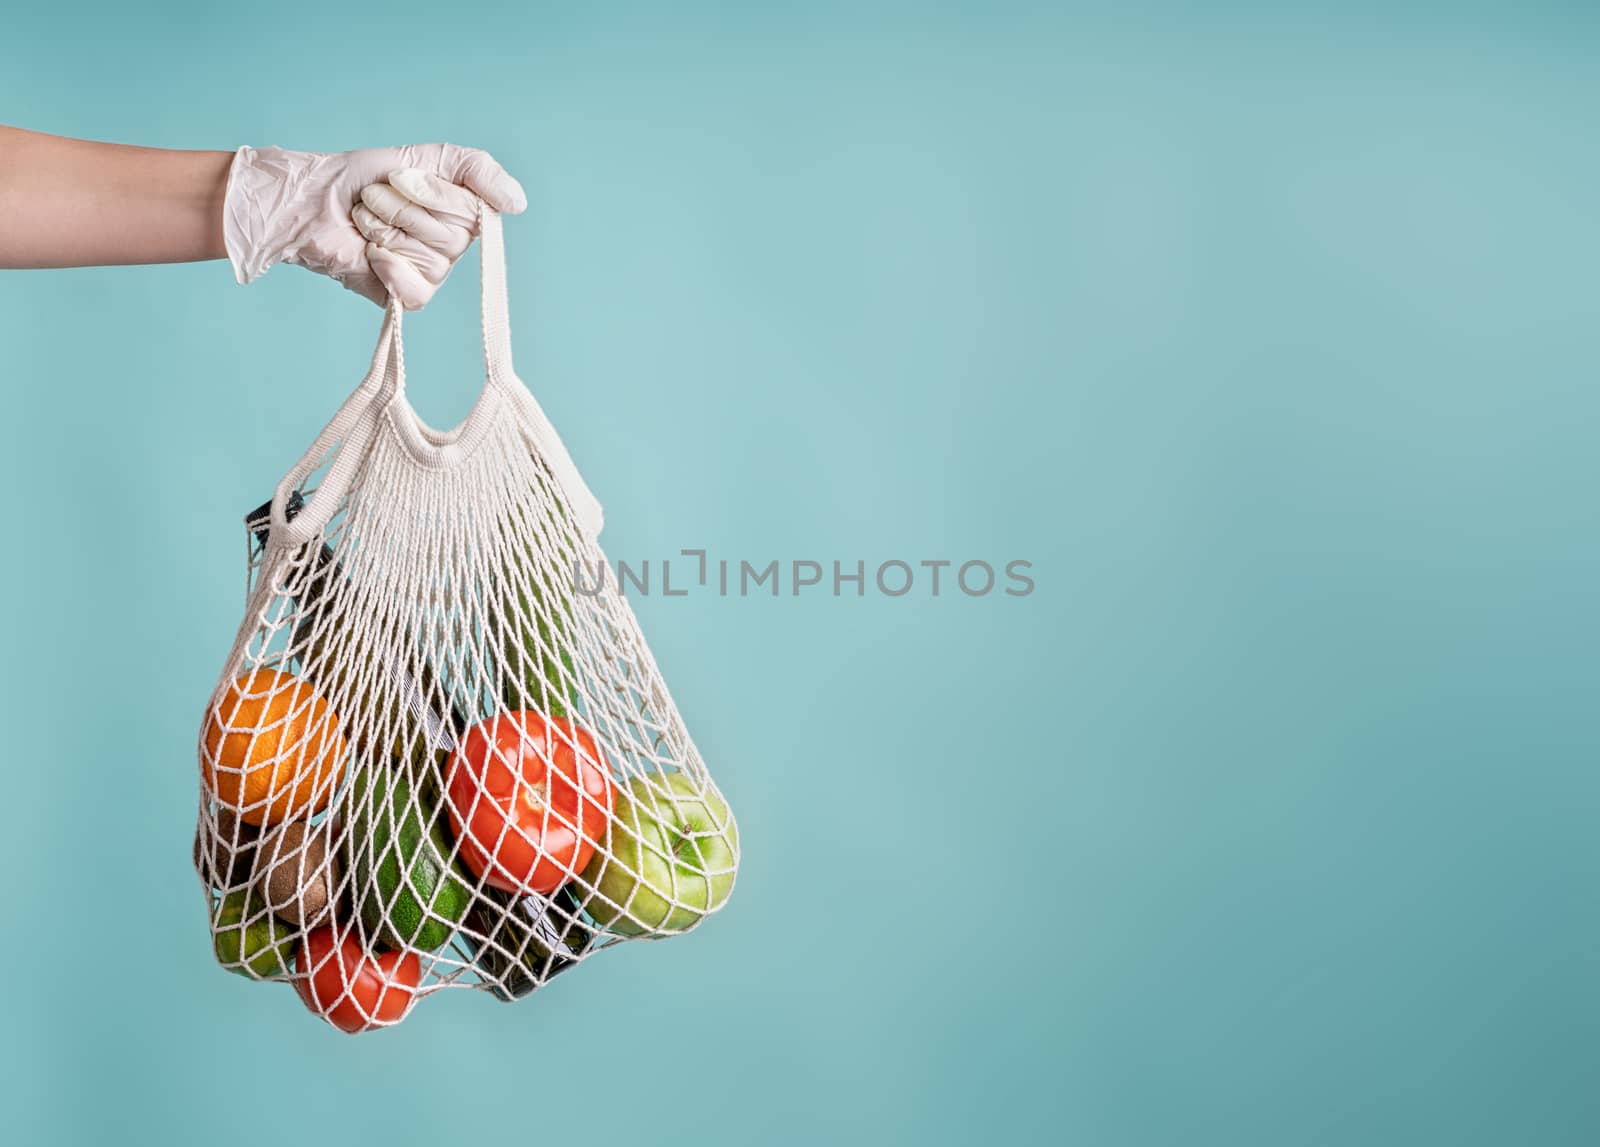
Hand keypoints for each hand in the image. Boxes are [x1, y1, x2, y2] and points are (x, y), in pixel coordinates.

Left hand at [223, 144, 525, 308]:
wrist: (310, 201)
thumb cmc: (361, 179)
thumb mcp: (427, 157)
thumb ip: (477, 169)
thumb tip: (519, 204)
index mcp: (462, 214)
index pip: (477, 213)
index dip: (436, 195)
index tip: (401, 178)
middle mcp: (452, 247)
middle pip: (455, 238)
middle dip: (406, 210)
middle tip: (376, 199)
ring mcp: (430, 273)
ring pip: (433, 260)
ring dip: (388, 231)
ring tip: (366, 221)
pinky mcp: (405, 296)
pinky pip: (418, 290)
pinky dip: (389, 266)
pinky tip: (369, 253)